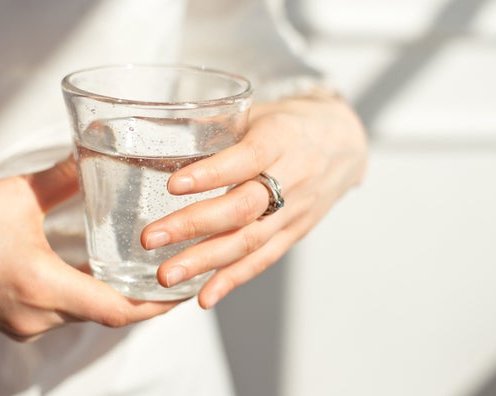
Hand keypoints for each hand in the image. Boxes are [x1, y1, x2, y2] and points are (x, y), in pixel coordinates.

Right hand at [0, 157, 177, 340]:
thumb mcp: (18, 194)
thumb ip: (65, 176)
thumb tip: (99, 151)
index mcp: (41, 285)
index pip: (117, 309)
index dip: (157, 304)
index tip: (185, 290)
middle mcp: (37, 314)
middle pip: (107, 316)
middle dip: (144, 301)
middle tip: (175, 276)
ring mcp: (25, 324)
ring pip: (86, 317)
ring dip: (117, 300)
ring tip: (147, 275)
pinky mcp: (15, 321)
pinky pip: (65, 315)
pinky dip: (90, 300)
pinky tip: (102, 278)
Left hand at [141, 96, 367, 308]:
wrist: (344, 143)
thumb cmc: (290, 125)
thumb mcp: (261, 112)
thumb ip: (218, 126)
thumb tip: (160, 136)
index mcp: (281, 138)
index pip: (247, 158)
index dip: (212, 173)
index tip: (173, 185)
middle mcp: (293, 177)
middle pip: (243, 207)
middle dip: (194, 225)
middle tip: (151, 237)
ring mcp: (296, 210)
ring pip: (250, 241)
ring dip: (205, 261)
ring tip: (167, 275)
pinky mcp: (294, 233)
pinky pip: (263, 260)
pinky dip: (232, 280)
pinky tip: (204, 296)